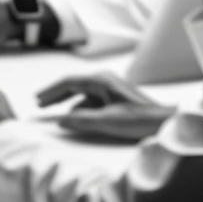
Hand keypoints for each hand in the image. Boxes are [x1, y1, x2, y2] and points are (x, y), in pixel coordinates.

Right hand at [37, 71, 174, 142]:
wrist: (164, 122)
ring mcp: (111, 87)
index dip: (50, 91)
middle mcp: (104, 79)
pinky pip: (92, 99)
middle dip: (56, 95)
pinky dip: (81, 106)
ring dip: (68, 101)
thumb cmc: (139, 120)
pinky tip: (77, 117)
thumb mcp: (106, 121)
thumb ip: (80, 120)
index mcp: (100, 80)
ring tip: (55, 112)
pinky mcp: (116, 97)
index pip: (67, 82)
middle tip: (40, 104)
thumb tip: (59, 120)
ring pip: (82, 92)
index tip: (37, 100)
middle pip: (73, 84)